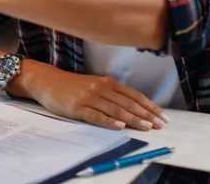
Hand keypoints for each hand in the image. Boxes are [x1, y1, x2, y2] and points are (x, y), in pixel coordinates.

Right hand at [21, 62, 167, 130]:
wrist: (47, 81)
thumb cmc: (72, 85)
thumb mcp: (94, 85)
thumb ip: (112, 94)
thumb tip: (134, 107)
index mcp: (107, 82)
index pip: (134, 95)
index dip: (149, 106)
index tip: (162, 116)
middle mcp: (100, 88)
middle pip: (128, 103)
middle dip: (146, 115)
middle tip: (160, 125)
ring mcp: (88, 97)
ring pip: (115, 109)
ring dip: (133, 119)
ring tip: (146, 127)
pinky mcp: (77, 107)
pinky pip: (95, 115)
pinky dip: (108, 121)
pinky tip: (119, 125)